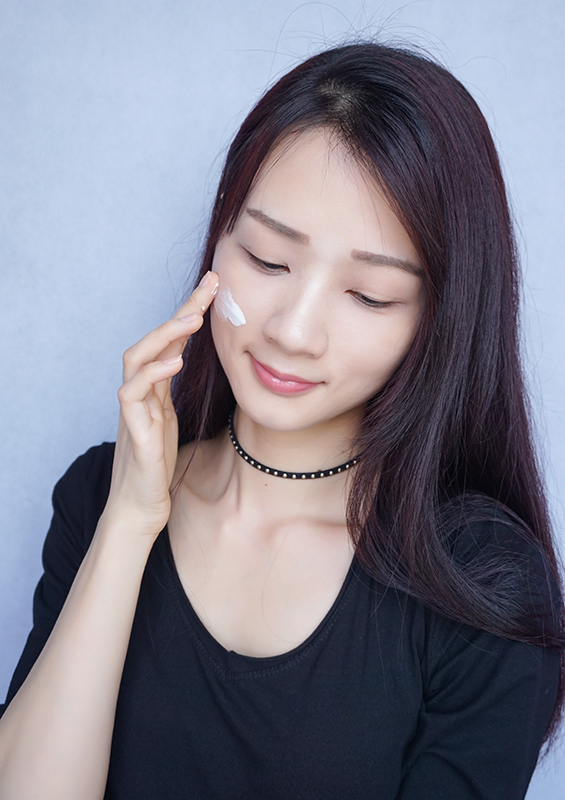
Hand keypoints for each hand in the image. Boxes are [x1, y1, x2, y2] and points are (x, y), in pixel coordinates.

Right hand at [102, 271, 218, 539]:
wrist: (138, 508)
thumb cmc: (154, 466)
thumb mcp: (171, 421)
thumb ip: (173, 394)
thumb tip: (192, 369)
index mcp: (153, 389)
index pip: (171, 341)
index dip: (190, 311)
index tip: (215, 286)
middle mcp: (140, 393)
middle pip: (153, 339)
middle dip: (181, 309)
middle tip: (210, 286)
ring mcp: (133, 411)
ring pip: (137, 359)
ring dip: (164, 336)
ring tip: (192, 317)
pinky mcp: (133, 433)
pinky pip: (132, 395)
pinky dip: (152, 375)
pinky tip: (174, 361)